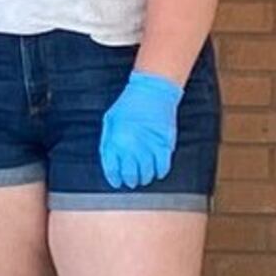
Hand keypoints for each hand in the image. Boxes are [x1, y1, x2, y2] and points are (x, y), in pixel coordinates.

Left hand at [99, 69, 184, 190]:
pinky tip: (157, 173)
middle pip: (130, 174)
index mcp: (115, 140)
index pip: (112, 168)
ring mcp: (150, 147)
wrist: (152, 93)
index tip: (116, 182)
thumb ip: (109, 141)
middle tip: (130, 182)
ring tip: (143, 178)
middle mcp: (132, 147)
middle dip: (129, 180)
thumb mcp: (110, 121)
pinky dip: (160, 173)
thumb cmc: (129, 105)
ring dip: (145, 178)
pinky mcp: (165, 145)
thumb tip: (110, 159)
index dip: (114, 178)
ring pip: (147, 173)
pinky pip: (163, 166)